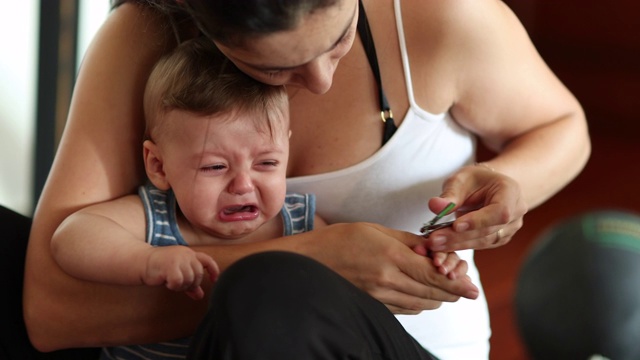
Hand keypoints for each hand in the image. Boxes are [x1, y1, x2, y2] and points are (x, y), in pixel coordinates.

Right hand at [144, 246, 219, 299]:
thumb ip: (189, 282)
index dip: (213, 270)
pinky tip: (166, 281)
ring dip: (180, 285)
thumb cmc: (159, 268)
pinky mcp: (171, 265)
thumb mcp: (177, 273)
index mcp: (189, 253)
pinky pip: (179, 282)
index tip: (214, 280)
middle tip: (178, 284)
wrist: (141, 262)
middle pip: (199, 275)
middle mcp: (186, 254)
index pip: (207, 260)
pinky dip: (173, 286)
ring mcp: (179, 259)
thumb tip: (199, 296)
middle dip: (191, 284)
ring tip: (170, 281)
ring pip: (189, 280)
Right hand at [308, 223, 478, 314]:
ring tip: (440, 284)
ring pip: (422, 304)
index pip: (434, 275)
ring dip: (436, 296)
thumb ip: (408, 240)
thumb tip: (433, 247)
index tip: (473, 288)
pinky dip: (419, 302)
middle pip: (432, 294)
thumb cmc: (339, 240)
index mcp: (390, 257)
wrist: (307, 262)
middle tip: (460, 282)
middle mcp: (387, 281)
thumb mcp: (375, 230)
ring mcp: (380, 297)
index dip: (457, 283)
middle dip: (451, 290)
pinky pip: (406, 310)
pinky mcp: (373, 306)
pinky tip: (418, 291)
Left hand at [424, 164, 527, 251]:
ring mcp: (509, 228)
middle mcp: (515, 212)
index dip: (478, 221)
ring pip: (483, 241)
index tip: (456, 225)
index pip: (500, 211)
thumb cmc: (476, 180)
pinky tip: (443, 246)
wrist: (487, 187)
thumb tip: (434, 206)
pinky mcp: (499, 238)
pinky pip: (480, 245)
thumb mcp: (461, 179)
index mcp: (510, 191)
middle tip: (434, 239)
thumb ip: (450, 194)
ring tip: (434, 244)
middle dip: (459, 236)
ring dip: (457, 244)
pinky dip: (460, 246)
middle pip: (488, 230)